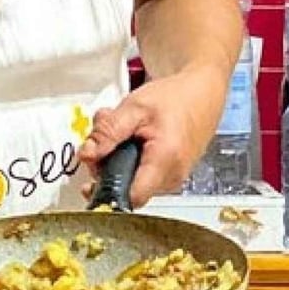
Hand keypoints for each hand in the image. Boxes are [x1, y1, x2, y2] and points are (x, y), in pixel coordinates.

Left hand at [78, 67, 227, 206]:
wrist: (202, 92)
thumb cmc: (176, 97)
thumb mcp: (134, 108)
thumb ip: (107, 132)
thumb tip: (86, 155)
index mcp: (165, 160)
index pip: (130, 198)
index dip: (106, 191)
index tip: (92, 177)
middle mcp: (173, 176)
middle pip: (127, 188)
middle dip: (108, 166)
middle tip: (105, 138)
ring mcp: (174, 178)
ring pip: (133, 182)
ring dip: (118, 160)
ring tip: (123, 132)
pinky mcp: (172, 175)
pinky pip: (143, 176)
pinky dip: (131, 160)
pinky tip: (134, 139)